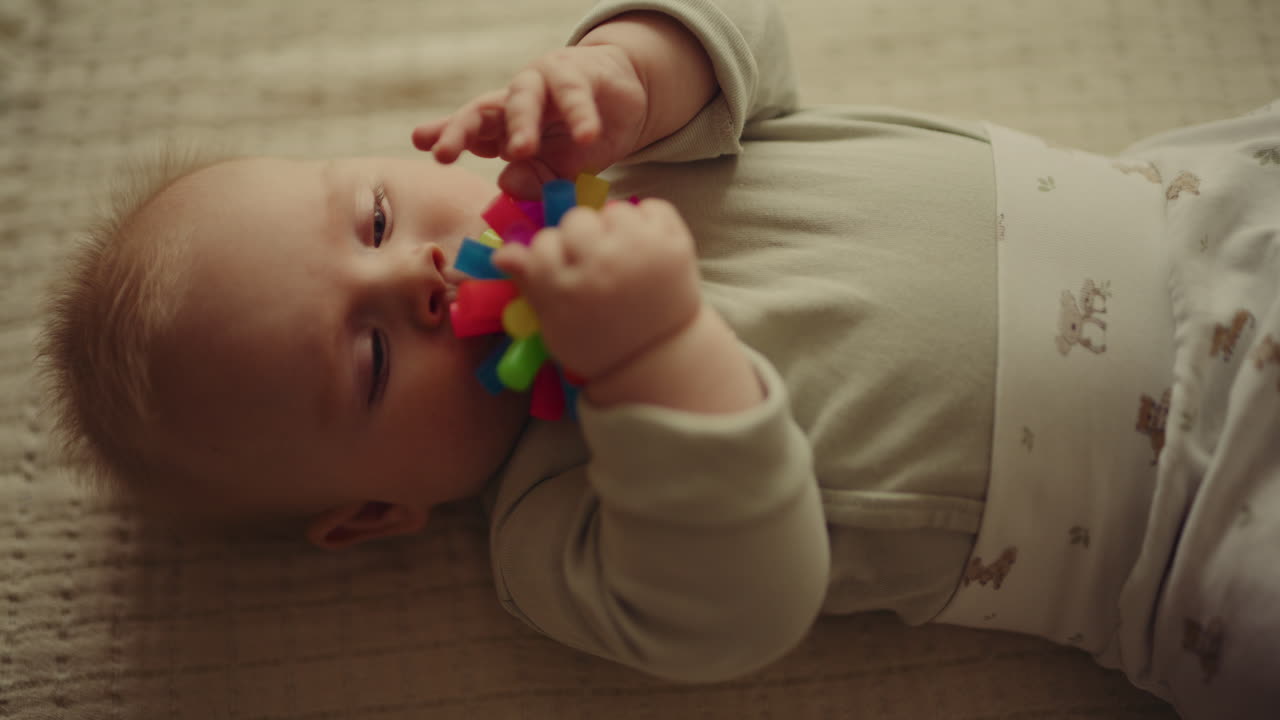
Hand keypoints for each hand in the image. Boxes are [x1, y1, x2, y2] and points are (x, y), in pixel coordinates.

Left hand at [412, 44, 647, 199]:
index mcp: (502, 125)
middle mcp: (514, 100)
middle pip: (482, 111)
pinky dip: (581, 116)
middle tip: (444, 153)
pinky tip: (586, 136)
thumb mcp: (557, 169)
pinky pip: (575, 95)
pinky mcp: (578, 74)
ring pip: (522, 97)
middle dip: (461, 131)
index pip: (470, 130)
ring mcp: (543, 83)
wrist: (623, 101)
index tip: (421, 143)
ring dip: (520, 123)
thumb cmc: (579, 138)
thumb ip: (534, 180)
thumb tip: (507, 184)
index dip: (446, 134)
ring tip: (521, 150)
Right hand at [490, 199, 701, 381]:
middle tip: (594, 262)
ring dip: (614, 228)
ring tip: (622, 256)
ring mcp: (641, 251)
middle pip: (576, 220)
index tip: (563, 270)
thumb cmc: (598, 343)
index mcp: (567, 288)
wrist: (659, 358)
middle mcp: (601, 264)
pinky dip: (647, 221)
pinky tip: (644, 247)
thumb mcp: (554, 323)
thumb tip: (502, 253)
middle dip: (580, 238)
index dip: (550, 254)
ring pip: (613, 210)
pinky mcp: (675, 245)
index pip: (543, 244)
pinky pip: (652, 207)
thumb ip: (530, 284)